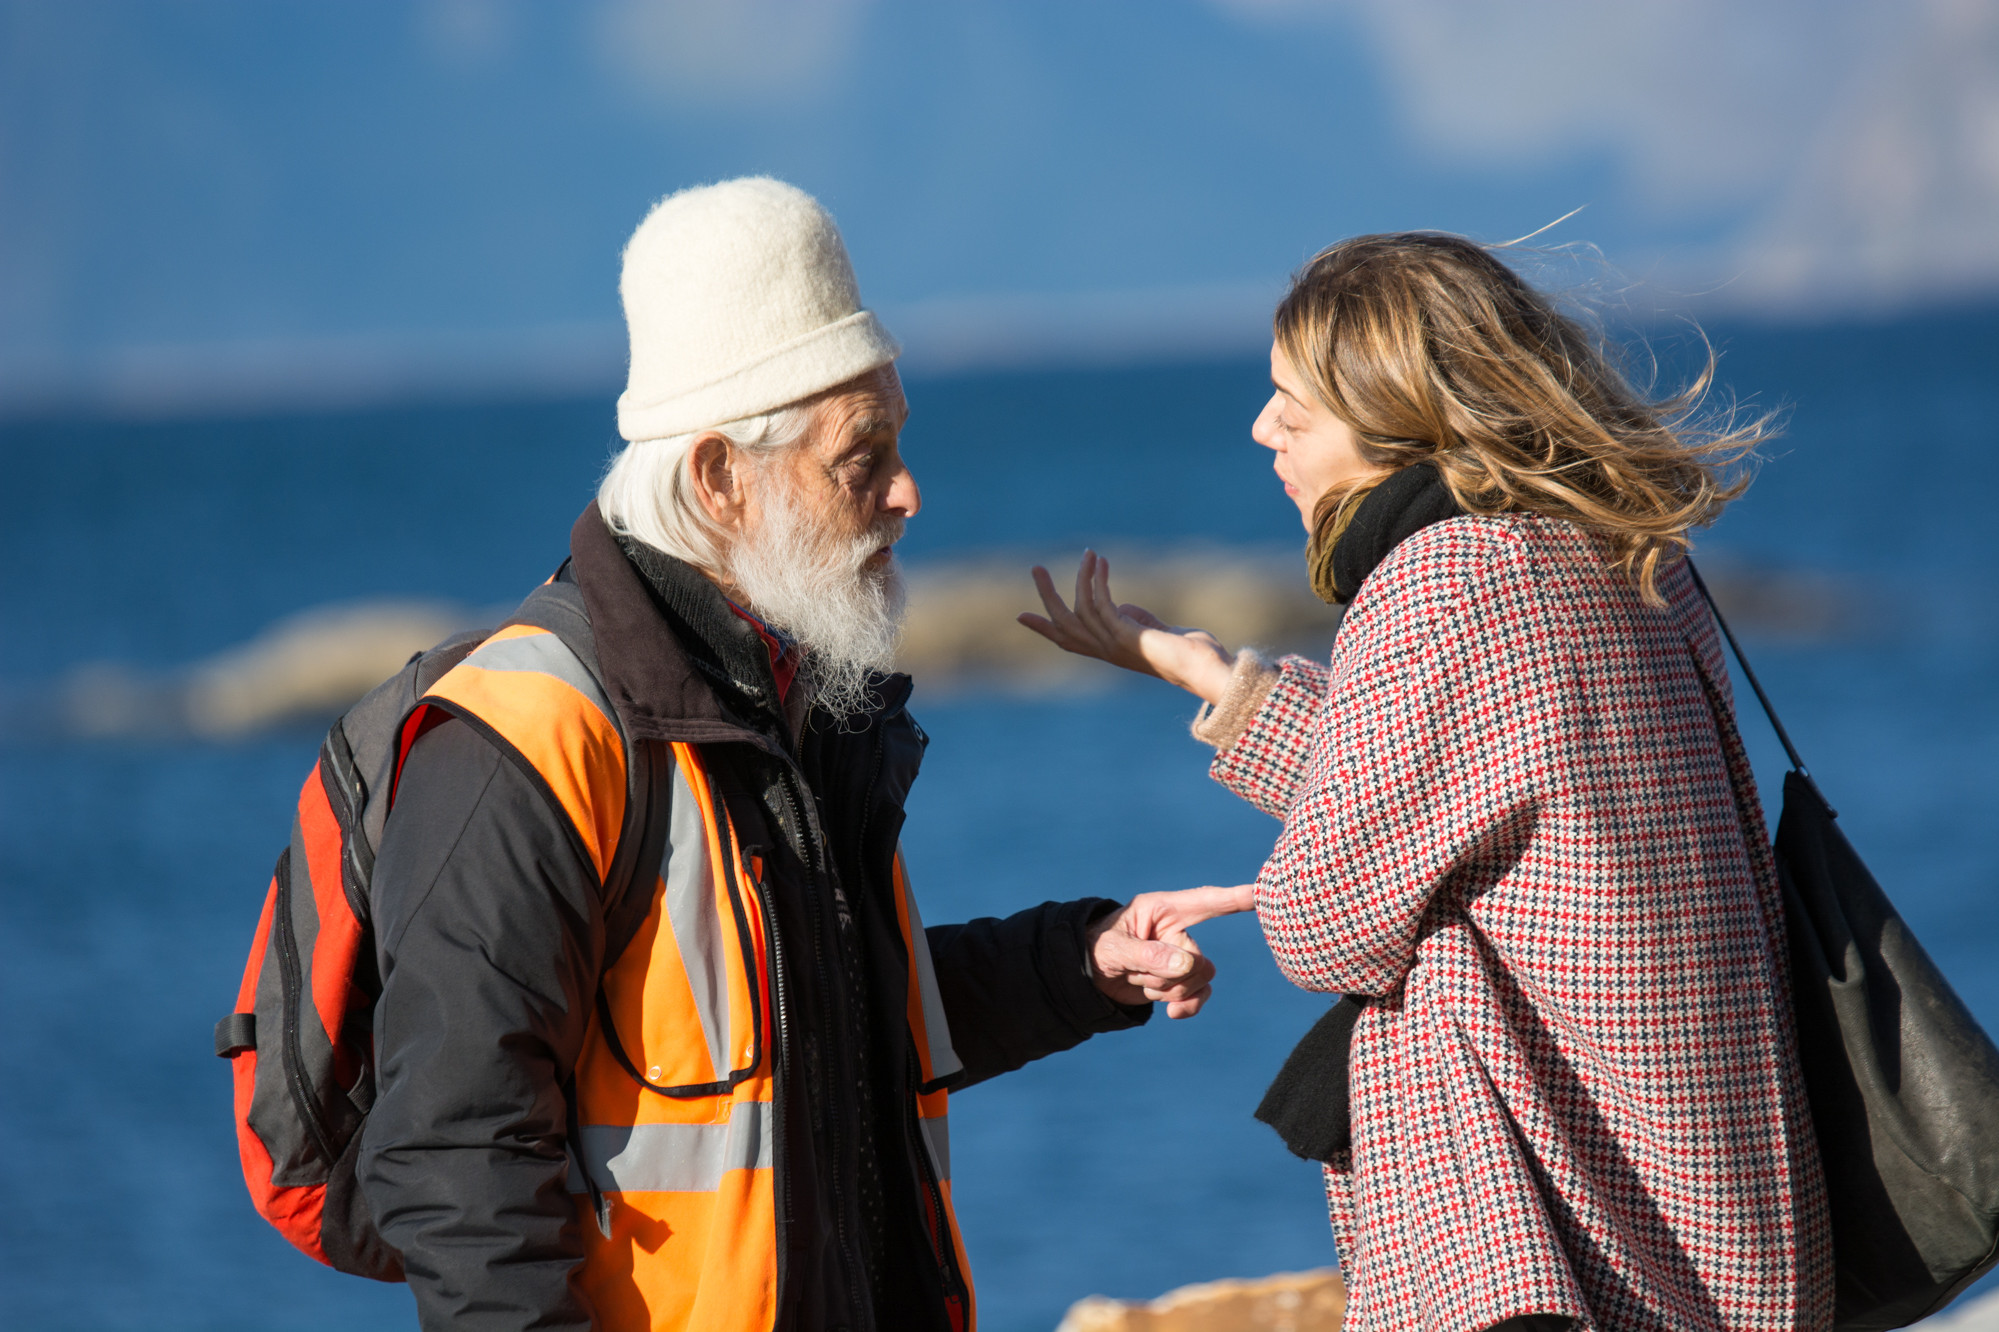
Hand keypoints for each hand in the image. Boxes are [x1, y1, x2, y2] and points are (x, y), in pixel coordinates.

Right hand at [1017, 550, 1236, 704]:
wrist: (1205, 668)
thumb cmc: (1190, 652)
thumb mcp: (1155, 631)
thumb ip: (1136, 619)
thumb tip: (1123, 606)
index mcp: (1111, 652)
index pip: (1069, 641)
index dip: (1044, 628)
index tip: (1021, 616)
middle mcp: (1107, 651)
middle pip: (1063, 625)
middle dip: (1047, 596)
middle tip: (1036, 568)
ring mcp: (1114, 644)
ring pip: (1080, 609)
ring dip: (1082, 577)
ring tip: (1088, 554)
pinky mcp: (1125, 635)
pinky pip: (1101, 602)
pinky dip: (1098, 580)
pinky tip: (1102, 562)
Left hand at [1084, 885, 1255, 1018]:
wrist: (1088, 975)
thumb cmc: (1096, 948)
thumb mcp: (1115, 949)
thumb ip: (1148, 955)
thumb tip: (1186, 965)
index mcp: (1163, 909)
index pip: (1206, 901)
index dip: (1235, 898)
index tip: (1263, 892)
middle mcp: (1178, 930)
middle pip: (1200, 960)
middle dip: (1168, 976)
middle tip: (1136, 972)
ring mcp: (1182, 956)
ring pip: (1199, 980)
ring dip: (1166, 989)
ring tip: (1138, 979)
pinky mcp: (1181, 980)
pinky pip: (1199, 995)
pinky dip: (1186, 1005)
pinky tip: (1170, 1013)